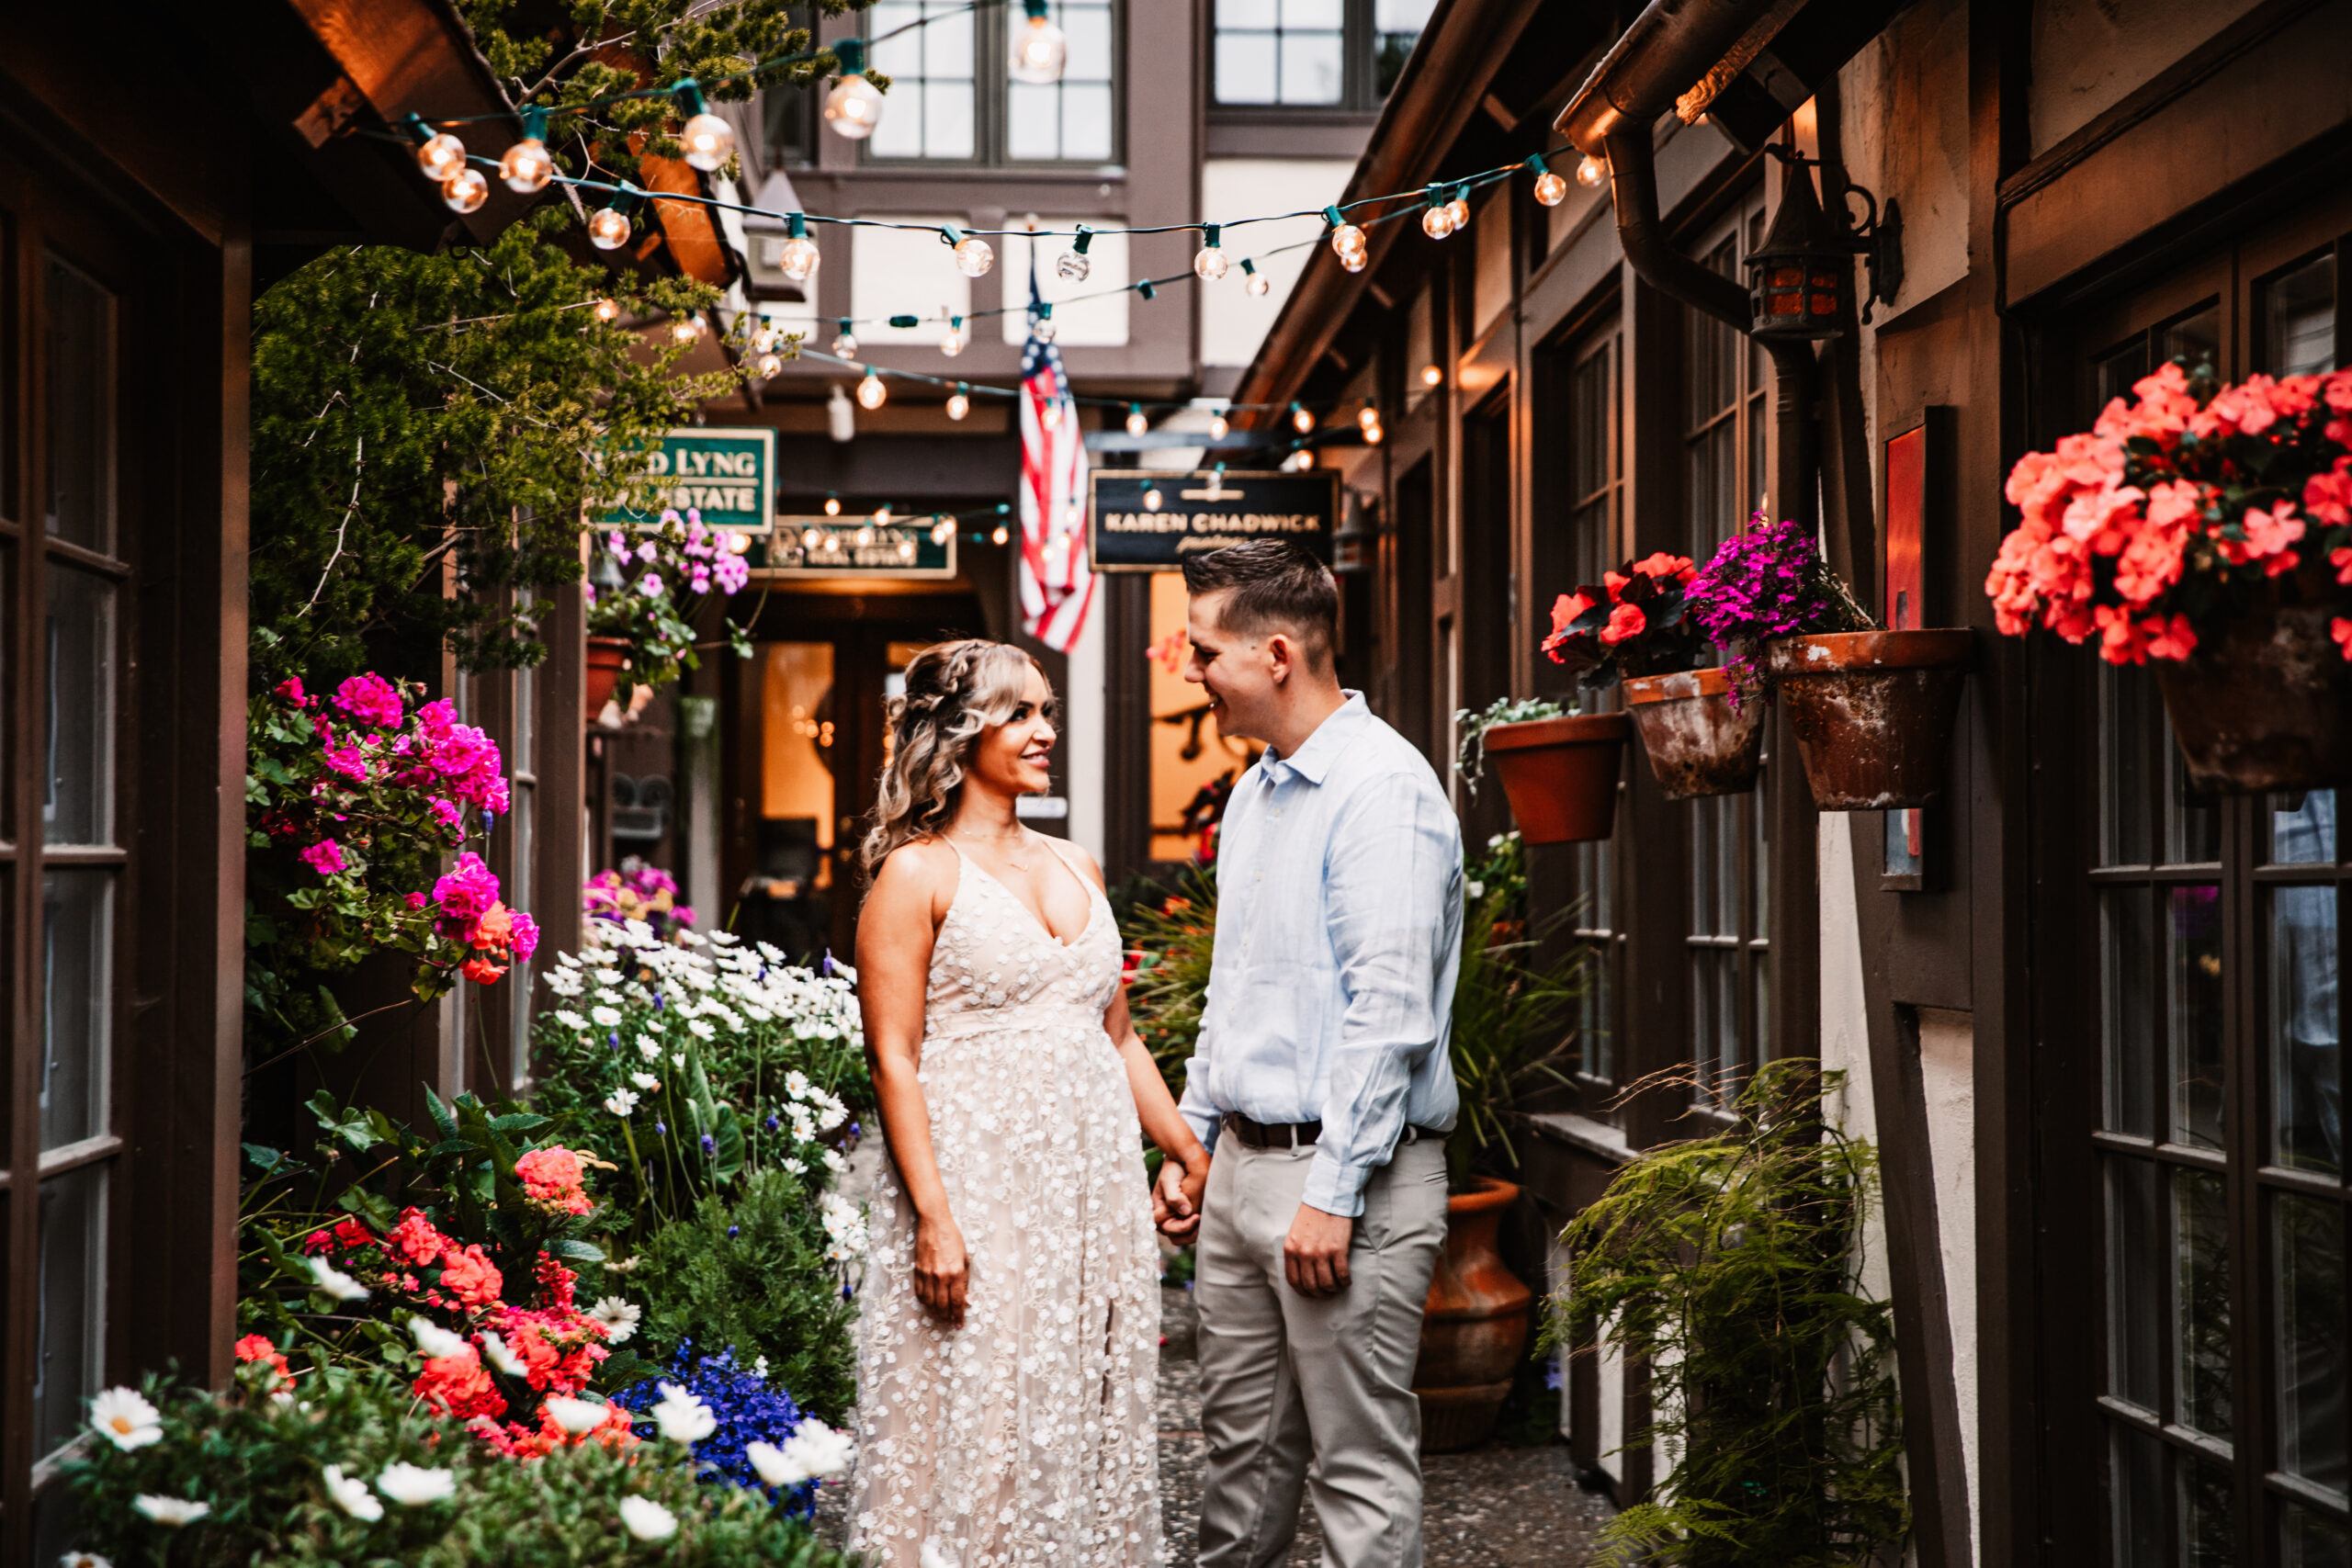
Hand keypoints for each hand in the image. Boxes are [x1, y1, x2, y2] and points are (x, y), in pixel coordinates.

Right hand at [913, 1214, 968, 1328]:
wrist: (934, 1224)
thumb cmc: (953, 1239)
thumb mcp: (965, 1259)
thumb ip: (965, 1281)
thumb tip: (967, 1300)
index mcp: (956, 1272)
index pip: (958, 1301)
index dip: (959, 1315)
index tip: (959, 1324)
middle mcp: (941, 1276)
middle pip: (943, 1305)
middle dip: (947, 1317)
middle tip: (950, 1323)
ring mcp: (927, 1274)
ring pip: (930, 1302)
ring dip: (935, 1313)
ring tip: (940, 1317)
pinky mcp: (918, 1271)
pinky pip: (919, 1292)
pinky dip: (924, 1302)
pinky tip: (929, 1304)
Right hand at [1154, 1153, 1208, 1242]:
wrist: (1184, 1159)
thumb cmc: (1173, 1168)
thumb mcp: (1169, 1179)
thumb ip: (1174, 1197)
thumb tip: (1186, 1212)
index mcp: (1158, 1208)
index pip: (1163, 1225)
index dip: (1180, 1225)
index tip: (1195, 1215)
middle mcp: (1166, 1215)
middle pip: (1173, 1235)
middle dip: (1187, 1233)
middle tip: (1201, 1221)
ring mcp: (1176, 1216)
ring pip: (1182, 1236)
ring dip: (1193, 1233)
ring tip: (1204, 1222)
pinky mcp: (1187, 1215)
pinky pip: (1191, 1230)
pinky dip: (1198, 1229)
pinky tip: (1206, 1219)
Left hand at [1283, 1203, 1353, 1295]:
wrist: (1328, 1198)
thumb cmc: (1312, 1215)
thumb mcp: (1295, 1233)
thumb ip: (1296, 1252)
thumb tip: (1302, 1273)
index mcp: (1291, 1249)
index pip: (1293, 1280)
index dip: (1303, 1292)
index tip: (1311, 1294)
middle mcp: (1304, 1253)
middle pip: (1311, 1285)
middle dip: (1319, 1294)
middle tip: (1326, 1293)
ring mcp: (1321, 1252)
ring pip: (1326, 1284)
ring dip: (1333, 1290)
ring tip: (1337, 1287)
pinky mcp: (1337, 1250)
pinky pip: (1341, 1275)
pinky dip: (1344, 1282)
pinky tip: (1346, 1281)